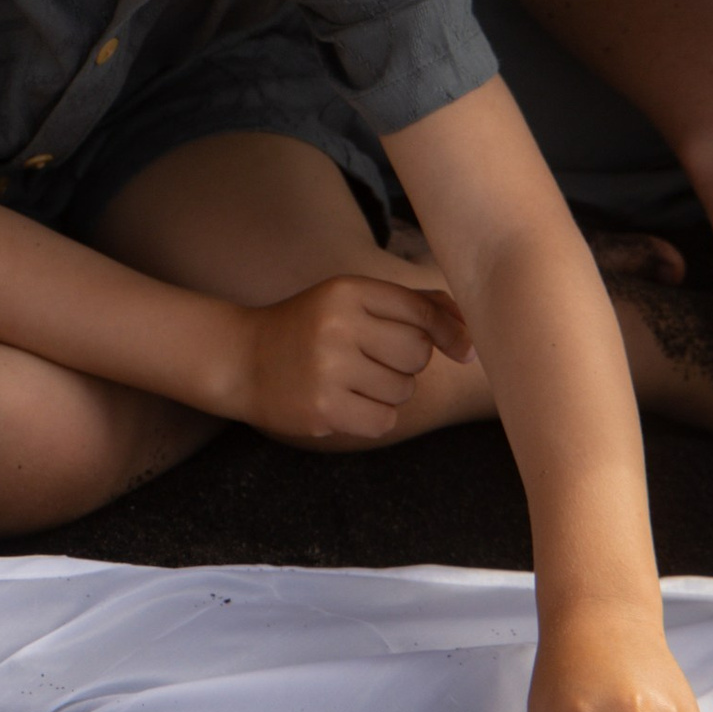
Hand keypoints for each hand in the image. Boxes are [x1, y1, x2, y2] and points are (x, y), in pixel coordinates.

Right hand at [228, 271, 471, 446]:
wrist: (242, 360)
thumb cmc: (308, 327)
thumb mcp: (350, 300)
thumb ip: (410, 305)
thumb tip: (471, 327)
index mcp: (347, 291)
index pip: (421, 311)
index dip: (450, 332)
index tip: (465, 349)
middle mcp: (339, 326)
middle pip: (418, 354)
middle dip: (407, 363)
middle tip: (375, 360)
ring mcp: (329, 369)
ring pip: (403, 390)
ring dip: (389, 392)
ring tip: (353, 380)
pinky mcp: (323, 408)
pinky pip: (384, 420)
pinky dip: (374, 417)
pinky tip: (347, 403)